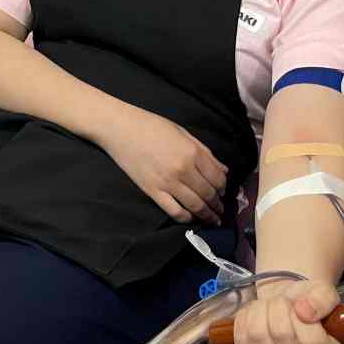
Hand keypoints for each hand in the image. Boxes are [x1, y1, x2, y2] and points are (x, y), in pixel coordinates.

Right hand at [100, 108, 226, 223]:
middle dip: (217, 204)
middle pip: (209, 194)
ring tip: (212, 218)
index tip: (224, 191)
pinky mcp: (153, 191)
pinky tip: (191, 218)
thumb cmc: (151, 125)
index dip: (224, 187)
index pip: (218, 178)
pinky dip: (186, 218)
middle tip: (220, 209)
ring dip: (207, 214)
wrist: (119, 128)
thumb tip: (223, 170)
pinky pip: (174, 211)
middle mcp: (183, 170)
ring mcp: (167, 182)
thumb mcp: (183, 133)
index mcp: (192, 152)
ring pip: (195, 205)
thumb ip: (205, 152)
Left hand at [233, 280, 343, 343]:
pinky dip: (243, 325)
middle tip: (280, 302)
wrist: (287, 317)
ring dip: (258, 313)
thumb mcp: (324, 294)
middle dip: (277, 309)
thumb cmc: (310, 308)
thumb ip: (322, 299)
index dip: (300, 316)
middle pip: (283, 338)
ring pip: (259, 340)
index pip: (314, 342)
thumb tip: (304, 311)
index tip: (299, 305)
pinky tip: (252, 317)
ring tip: (266, 307)